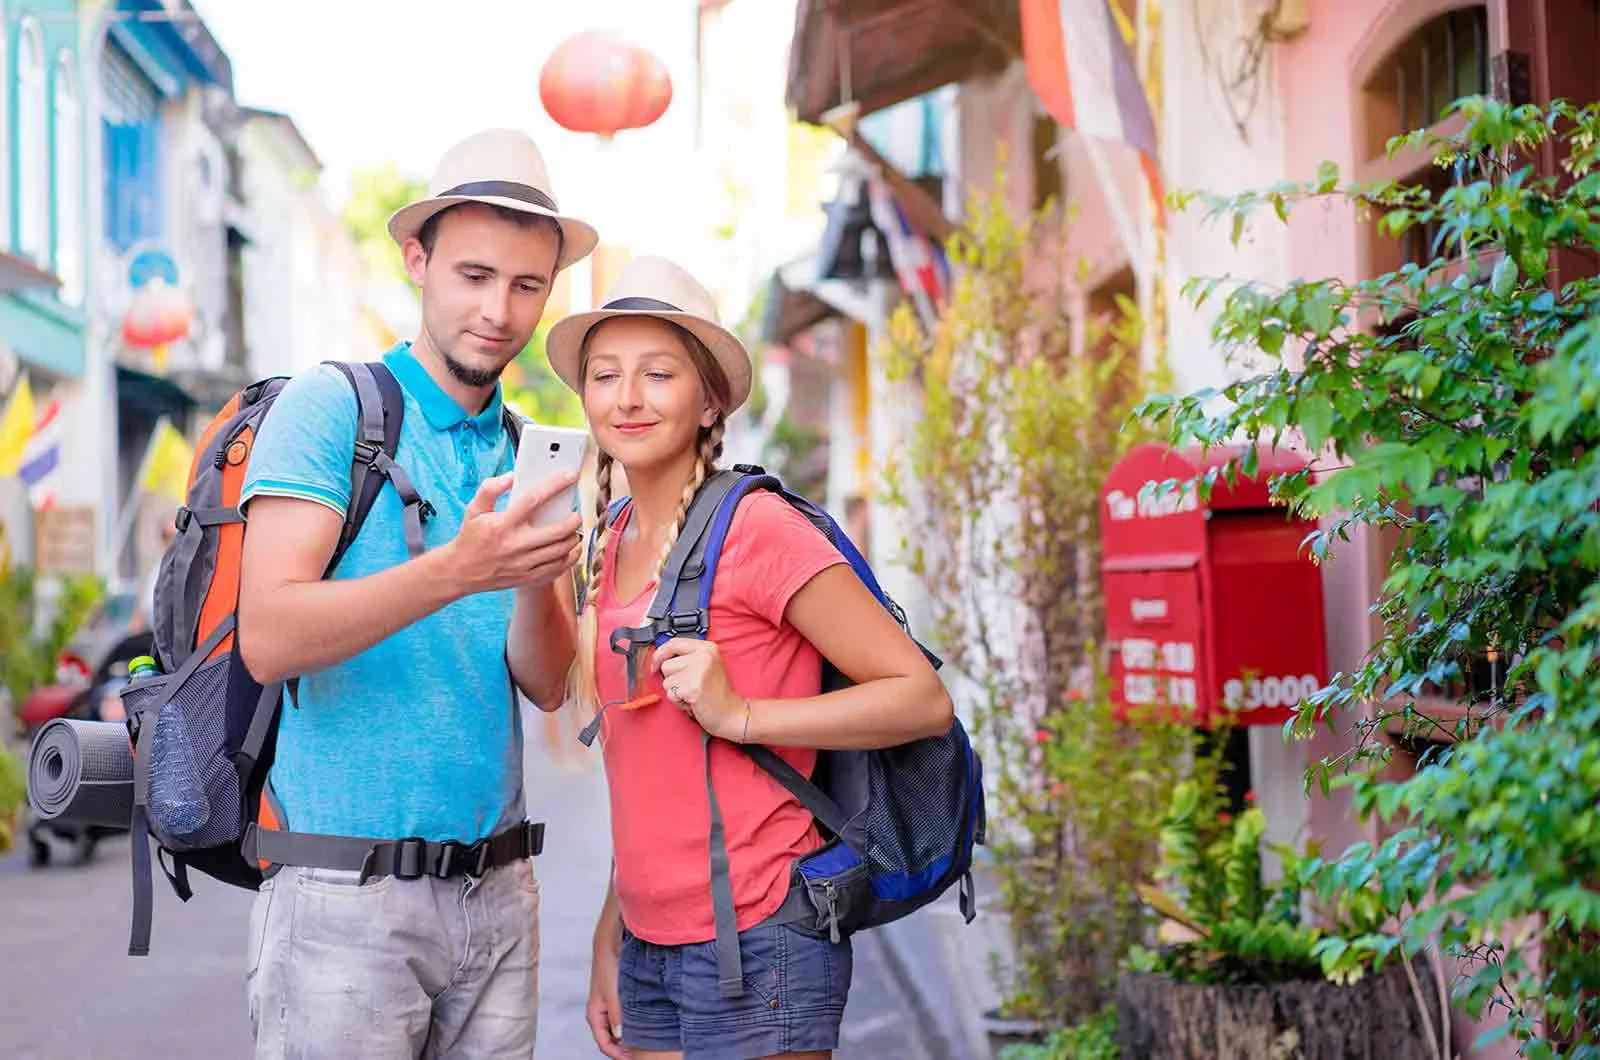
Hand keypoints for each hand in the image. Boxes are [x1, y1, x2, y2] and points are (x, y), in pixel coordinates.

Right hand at [445, 472, 581, 594]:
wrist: (461, 572)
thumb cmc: (470, 538)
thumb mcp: (474, 510)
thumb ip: (490, 489)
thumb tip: (511, 477)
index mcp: (503, 525)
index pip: (534, 500)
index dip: (555, 485)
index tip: (569, 476)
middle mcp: (515, 545)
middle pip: (557, 531)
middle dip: (573, 519)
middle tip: (576, 513)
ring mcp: (523, 564)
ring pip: (561, 551)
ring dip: (574, 538)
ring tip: (573, 530)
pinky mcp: (528, 578)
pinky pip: (558, 569)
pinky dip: (569, 558)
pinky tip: (570, 549)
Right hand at [586, 934, 630, 1059]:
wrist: (609, 945)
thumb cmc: (607, 967)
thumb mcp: (612, 994)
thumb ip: (616, 1016)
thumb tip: (620, 1036)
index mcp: (594, 1014)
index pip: (604, 1043)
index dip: (617, 1054)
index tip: (631, 1058)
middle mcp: (600, 1012)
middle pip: (610, 1039)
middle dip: (623, 1048)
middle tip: (639, 1053)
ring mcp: (607, 1005)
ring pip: (616, 1029)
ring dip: (627, 1036)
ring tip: (643, 1041)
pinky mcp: (616, 998)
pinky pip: (622, 1017)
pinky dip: (630, 1023)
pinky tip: (641, 1023)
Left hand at [652, 638, 746, 741]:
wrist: (731, 712)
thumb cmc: (717, 693)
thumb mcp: (706, 666)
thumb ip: (687, 658)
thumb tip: (660, 657)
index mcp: (707, 648)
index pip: (673, 643)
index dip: (660, 654)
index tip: (655, 664)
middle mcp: (704, 656)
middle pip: (666, 665)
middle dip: (673, 680)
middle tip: (690, 687)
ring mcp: (699, 671)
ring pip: (667, 681)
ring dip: (676, 692)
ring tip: (692, 694)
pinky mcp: (693, 687)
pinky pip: (671, 694)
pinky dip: (679, 702)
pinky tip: (693, 702)